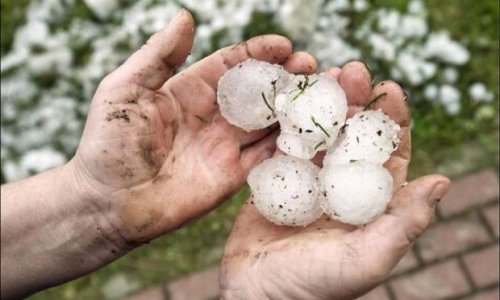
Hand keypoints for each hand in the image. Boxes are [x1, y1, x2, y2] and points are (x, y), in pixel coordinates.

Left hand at [70, 10, 317, 246]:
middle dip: (286, 77)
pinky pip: (266, 157)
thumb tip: (185, 17)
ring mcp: (225, 146)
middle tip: (311, 67)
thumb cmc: (108, 145)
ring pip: (269, 122)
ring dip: (294, 108)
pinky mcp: (232, 176)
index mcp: (190, 90)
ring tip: (321, 95)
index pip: (233, 65)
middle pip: (258, 91)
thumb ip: (157, 56)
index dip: (259, 53)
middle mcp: (213, 116)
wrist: (107, 203)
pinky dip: (287, 144)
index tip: (284, 45)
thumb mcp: (124, 90)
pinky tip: (307, 132)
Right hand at [220, 62, 450, 299]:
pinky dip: (285, 121)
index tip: (390, 89)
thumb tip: (441, 181)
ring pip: (318, 133)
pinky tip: (285, 99)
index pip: (388, 153)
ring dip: (320, 104)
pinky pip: (283, 145)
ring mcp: (306, 181)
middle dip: (354, 101)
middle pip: (352, 135)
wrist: (258, 296)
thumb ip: (403, 224)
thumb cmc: (315, 286)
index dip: (392, 120)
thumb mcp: (365, 259)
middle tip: (350, 71)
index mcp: (369, 202)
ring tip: (318, 74)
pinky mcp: (275, 180)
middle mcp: (340, 187)